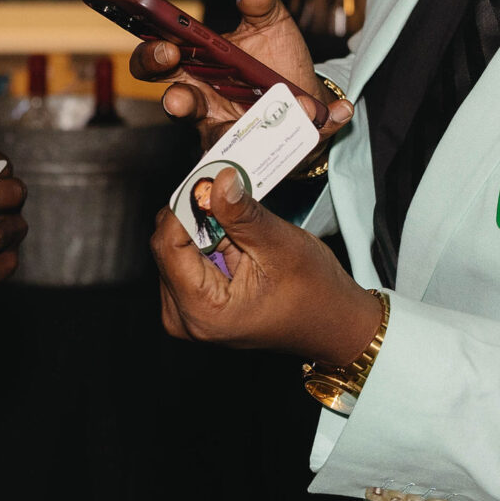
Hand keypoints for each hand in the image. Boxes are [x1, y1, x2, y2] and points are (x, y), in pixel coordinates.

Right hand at [128, 0, 353, 143]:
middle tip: (182, 97)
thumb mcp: (271, 24)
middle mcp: (204, 101)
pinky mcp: (262, 149)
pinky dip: (302, 128)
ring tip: (255, 124)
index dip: (152, 56)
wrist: (307, 95)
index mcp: (195, 64)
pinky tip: (322, 113)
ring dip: (232, 133)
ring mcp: (229, 130)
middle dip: (176, 101)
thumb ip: (261, 3)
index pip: (158, 61)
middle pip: (174, 103)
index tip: (166, 49)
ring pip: (217, 139)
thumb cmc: (276, 57)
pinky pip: (275, 149)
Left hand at [149, 152, 381, 365]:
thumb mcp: (282, 247)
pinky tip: (235, 236)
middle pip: (167, 246)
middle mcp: (184, 318)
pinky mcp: (194, 306)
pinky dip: (208, 240)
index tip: (211, 175)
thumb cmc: (315, 295)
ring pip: (175, 249)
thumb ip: (243, 215)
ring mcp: (186, 314)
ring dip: (204, 226)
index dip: (186, 204)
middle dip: (197, 214)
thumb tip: (217, 179)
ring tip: (240, 221)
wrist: (332, 325)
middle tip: (229, 190)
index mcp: (202, 312)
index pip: (167, 244)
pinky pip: (187, 260)